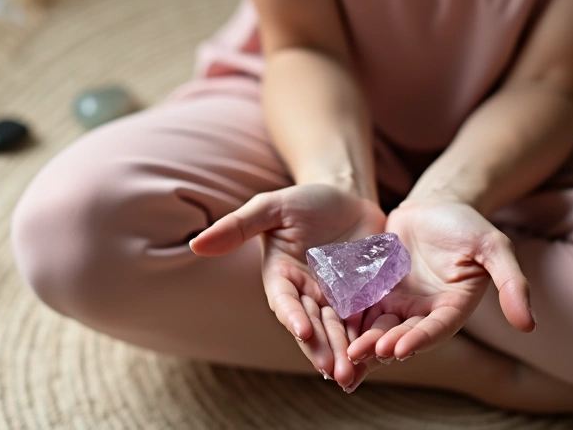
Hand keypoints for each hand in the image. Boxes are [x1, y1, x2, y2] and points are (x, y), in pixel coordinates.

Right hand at [189, 184, 383, 389]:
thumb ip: (237, 226)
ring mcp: (336, 299)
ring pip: (339, 331)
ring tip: (352, 375)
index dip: (292, 316)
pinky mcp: (363, 299)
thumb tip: (196, 243)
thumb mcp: (271, 207)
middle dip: (321, 347)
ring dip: (344, 354)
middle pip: (313, 325)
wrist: (346, 197)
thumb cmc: (305, 200)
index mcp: (282, 277)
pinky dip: (369, 341)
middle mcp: (307, 294)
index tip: (301, 330)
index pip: (285, 301)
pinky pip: (366, 323)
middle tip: (332, 370)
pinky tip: (377, 358)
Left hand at [346, 199, 534, 373]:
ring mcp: (399, 302)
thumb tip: (529, 326)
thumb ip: (512, 283)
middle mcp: (425, 311)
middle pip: (403, 334)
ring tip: (345, 350)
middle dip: (382, 346)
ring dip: (363, 341)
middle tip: (360, 354)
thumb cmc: (468, 223)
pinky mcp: (377, 289)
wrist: (436, 203)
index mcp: (454, 307)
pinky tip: (329, 326)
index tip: (400, 349)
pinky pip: (361, 308)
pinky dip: (349, 320)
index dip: (419, 340)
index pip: (436, 329)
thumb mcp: (494, 247)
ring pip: (378, 327)